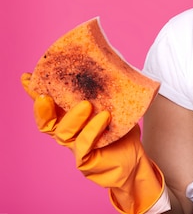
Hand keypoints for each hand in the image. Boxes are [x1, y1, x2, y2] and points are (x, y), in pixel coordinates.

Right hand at [21, 73, 163, 213]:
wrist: (134, 159)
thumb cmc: (122, 132)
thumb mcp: (115, 107)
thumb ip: (106, 93)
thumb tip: (110, 64)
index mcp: (70, 117)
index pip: (49, 105)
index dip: (36, 92)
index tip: (27, 77)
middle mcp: (68, 132)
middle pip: (47, 122)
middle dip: (42, 109)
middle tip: (45, 96)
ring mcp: (75, 147)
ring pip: (64, 132)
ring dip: (73, 117)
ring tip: (86, 105)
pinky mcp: (85, 160)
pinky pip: (83, 144)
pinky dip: (92, 130)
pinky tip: (104, 118)